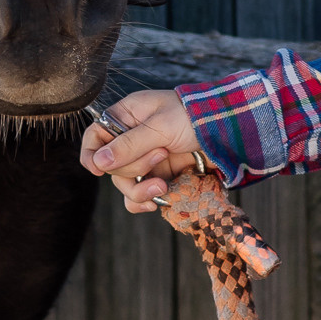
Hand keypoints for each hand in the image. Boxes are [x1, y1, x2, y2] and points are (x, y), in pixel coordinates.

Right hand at [81, 91, 198, 211]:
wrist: (229, 132)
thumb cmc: (195, 117)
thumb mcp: (160, 127)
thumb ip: (129, 145)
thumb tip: (98, 163)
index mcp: (127, 117)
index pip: (95, 137)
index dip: (91, 154)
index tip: (99, 169)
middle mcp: (132, 139)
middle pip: (112, 167)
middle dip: (135, 167)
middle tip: (162, 154)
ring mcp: (146, 160)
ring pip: (125, 185)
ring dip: (141, 190)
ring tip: (164, 185)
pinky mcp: (160, 177)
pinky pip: (140, 197)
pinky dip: (145, 202)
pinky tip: (158, 202)